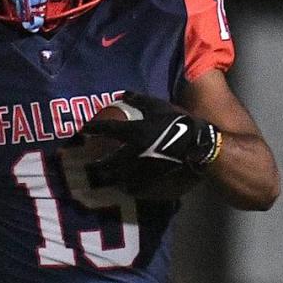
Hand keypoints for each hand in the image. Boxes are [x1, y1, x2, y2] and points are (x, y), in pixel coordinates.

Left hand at [81, 92, 221, 196]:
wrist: (199, 147)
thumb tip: (123, 93)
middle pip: (106, 162)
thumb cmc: (179, 123)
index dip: (92, 129)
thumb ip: (139, 100)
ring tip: (105, 179)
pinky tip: (126, 187)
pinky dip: (127, 187)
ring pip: (117, 179)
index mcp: (133, 132)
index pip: (107, 130)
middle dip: (95, 165)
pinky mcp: (151, 183)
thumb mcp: (159, 106)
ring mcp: (140, 171)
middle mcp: (132, 153)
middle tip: (90, 166)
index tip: (82, 130)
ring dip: (109, 178)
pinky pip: (133, 189)